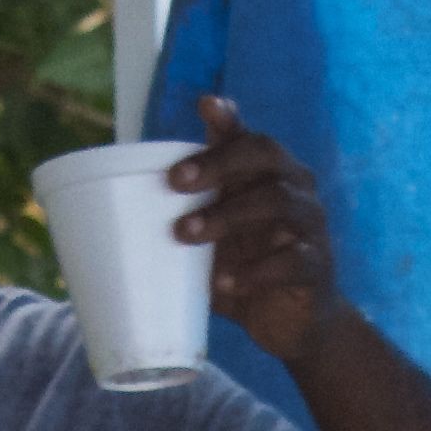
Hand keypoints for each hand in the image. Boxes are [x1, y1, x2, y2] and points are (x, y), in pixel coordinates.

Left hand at [169, 96, 345, 367]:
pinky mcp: (317, 266)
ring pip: (278, 202)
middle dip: (219, 162)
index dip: (228, 119)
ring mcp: (311, 224)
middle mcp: (295, 188)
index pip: (248, 137)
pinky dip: (256, 270)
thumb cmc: (246, 269)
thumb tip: (113, 216)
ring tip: (185, 235)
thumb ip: (187, 218)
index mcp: (267, 175)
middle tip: (175, 181)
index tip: (205, 106)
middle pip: (265, 155)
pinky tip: (227, 283)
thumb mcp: (214, 240)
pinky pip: (293, 259)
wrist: (294, 325)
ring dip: (228, 214)